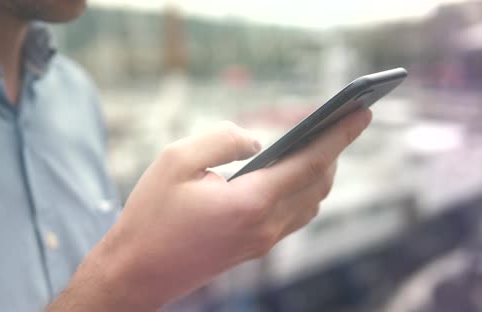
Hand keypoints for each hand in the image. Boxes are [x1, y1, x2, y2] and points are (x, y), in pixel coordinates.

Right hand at [50, 109, 371, 310]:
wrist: (137, 272)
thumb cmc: (151, 214)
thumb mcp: (177, 160)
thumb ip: (223, 139)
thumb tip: (256, 142)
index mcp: (251, 202)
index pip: (311, 162)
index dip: (340, 134)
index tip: (363, 112)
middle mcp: (265, 226)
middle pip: (318, 183)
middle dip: (333, 150)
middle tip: (340, 121)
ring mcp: (262, 242)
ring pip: (310, 203)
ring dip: (320, 172)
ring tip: (319, 144)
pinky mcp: (253, 249)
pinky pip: (293, 217)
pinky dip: (303, 191)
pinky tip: (292, 176)